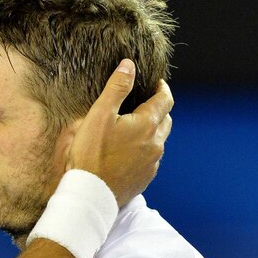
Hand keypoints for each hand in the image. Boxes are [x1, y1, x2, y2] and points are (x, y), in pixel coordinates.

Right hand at [68, 59, 173, 205]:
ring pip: (159, 140)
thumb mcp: (100, 115)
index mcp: (147, 124)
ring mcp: (152, 163)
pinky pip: (151, 158)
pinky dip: (145, 150)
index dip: (162, 88)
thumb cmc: (91, 154)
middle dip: (158, 108)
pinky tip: (127, 152)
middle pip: (166, 119)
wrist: (91, 193)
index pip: (165, 99)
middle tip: (144, 103)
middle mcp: (156, 143)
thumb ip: (117, 88)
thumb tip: (129, 65)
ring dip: (152, 130)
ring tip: (134, 128)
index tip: (156, 82)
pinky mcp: (145, 178)